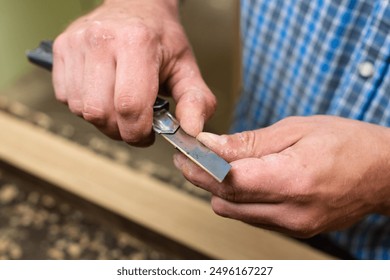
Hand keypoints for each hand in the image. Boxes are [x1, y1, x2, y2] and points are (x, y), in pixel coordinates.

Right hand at [52, 0, 215, 145]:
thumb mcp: (186, 67)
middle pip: (101, 113)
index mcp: (136, 42)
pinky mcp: (61, 49)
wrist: (136, 4)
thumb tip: (192, 130)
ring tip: (119, 106)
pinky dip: (84, 106)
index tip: (147, 134)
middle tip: (134, 123)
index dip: (138, 132)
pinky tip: (102, 94)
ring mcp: (76, 43)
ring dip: (102, 119)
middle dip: (120, 130)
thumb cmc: (160, 38)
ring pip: (81, 109)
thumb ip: (195, 101)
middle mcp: (101, 40)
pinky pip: (65, 98)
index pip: (130, 106)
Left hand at [173, 116, 389, 237]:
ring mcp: (293, 226)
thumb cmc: (346, 143)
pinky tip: (245, 179)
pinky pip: (251, 216)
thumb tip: (210, 145)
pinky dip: (241, 198)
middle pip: (225, 199)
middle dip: (203, 178)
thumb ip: (249, 143)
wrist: (382, 172)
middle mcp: (291, 211)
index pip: (228, 180)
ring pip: (234, 211)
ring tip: (220, 165)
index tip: (185, 154)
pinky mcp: (295, 230)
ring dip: (221, 188)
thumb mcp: (295, 130)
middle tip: (194, 157)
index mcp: (292, 180)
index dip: (199, 167)